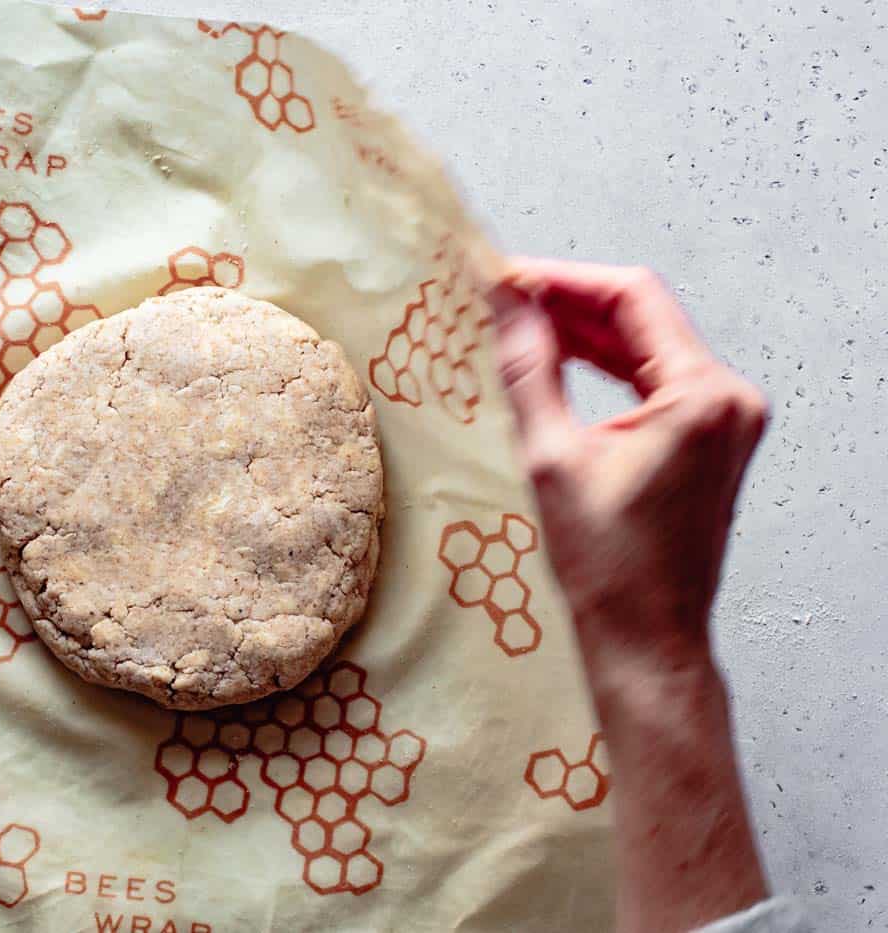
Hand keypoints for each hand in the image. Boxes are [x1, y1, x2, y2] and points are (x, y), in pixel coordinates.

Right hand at [491, 260, 766, 681]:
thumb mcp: (552, 458)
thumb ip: (529, 370)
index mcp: (702, 396)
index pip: (631, 297)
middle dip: (569, 303)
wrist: (646, 640)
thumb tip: (506, 306)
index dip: (562, 280)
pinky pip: (656, 381)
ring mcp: (725, 422)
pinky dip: (607, 368)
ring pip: (648, 347)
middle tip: (503, 299)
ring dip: (585, 334)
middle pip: (642, 317)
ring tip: (521, 327)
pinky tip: (560, 364)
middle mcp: (728, 400)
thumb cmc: (609, 569)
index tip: (508, 279)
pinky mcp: (711, 442)